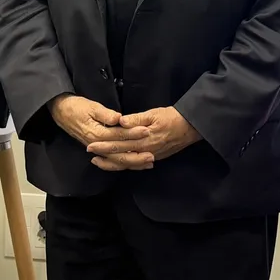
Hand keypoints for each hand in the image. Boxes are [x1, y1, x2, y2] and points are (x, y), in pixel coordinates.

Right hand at [48, 94, 144, 154]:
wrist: (61, 112)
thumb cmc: (76, 107)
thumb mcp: (91, 106)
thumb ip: (105, 114)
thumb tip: (118, 118)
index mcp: (96, 133)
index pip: (118, 135)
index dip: (133, 133)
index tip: (146, 131)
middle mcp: (97, 145)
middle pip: (119, 154)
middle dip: (136, 155)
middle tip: (152, 155)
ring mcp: (97, 149)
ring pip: (116, 160)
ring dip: (132, 162)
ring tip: (147, 163)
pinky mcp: (98, 149)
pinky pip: (112, 160)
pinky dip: (124, 163)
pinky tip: (134, 164)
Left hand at [85, 107, 203, 170]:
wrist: (189, 128)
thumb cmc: (171, 117)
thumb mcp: (154, 113)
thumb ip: (136, 118)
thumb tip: (120, 122)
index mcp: (143, 139)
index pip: (120, 143)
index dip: (105, 145)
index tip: (91, 144)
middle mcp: (145, 150)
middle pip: (120, 155)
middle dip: (104, 155)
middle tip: (90, 153)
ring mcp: (149, 156)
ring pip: (127, 163)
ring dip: (112, 163)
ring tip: (98, 162)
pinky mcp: (154, 157)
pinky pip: (136, 165)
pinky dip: (125, 166)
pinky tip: (117, 165)